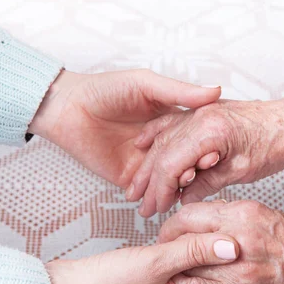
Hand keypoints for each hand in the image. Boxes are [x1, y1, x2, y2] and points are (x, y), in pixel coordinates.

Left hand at [29, 69, 220, 188]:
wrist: (67, 109)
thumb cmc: (103, 90)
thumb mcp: (146, 84)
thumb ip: (179, 91)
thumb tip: (215, 90)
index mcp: (169, 120)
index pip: (195, 137)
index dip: (205, 145)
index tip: (214, 152)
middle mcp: (160, 143)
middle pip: (184, 161)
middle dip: (193, 168)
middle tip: (200, 170)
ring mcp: (145, 162)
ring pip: (168, 180)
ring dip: (178, 185)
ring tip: (184, 186)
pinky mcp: (128, 178)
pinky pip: (147, 191)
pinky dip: (158, 196)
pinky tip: (167, 198)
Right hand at [46, 233, 237, 283]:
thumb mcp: (156, 262)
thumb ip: (194, 251)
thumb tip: (233, 246)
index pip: (226, 282)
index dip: (232, 254)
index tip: (234, 226)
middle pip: (212, 274)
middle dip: (216, 248)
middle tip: (219, 217)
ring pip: (194, 267)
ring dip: (197, 246)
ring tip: (201, 221)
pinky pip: (177, 266)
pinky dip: (181, 250)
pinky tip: (179, 234)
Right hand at [127, 70, 283, 216]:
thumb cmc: (279, 143)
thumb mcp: (243, 170)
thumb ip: (207, 183)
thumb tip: (185, 198)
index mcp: (210, 130)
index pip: (171, 164)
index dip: (161, 190)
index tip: (156, 208)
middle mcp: (200, 116)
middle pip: (162, 152)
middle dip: (149, 181)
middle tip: (140, 205)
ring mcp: (200, 111)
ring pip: (163, 138)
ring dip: (148, 163)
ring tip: (136, 185)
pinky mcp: (204, 111)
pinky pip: (172, 122)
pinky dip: (156, 136)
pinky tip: (143, 144)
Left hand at [157, 200, 283, 283]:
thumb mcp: (265, 215)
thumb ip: (230, 218)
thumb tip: (202, 223)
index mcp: (243, 213)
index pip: (187, 214)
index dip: (173, 225)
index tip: (171, 232)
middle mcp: (237, 239)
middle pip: (181, 241)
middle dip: (170, 247)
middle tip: (169, 253)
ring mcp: (239, 271)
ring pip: (188, 269)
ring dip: (182, 270)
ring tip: (186, 271)